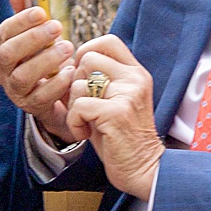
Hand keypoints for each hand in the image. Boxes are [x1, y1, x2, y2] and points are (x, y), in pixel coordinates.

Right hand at [0, 0, 76, 141]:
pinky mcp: (32, 106)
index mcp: (1, 48)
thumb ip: (25, 4)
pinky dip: (56, 84)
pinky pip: (40, 98)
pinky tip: (71, 71)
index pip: (2, 33)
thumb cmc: (41, 53)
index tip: (41, 11)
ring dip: (45, 61)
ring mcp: (15, 91)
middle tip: (58, 27)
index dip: (19, 22)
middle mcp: (3, 70)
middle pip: (7, 55)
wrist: (53, 91)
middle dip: (32, 39)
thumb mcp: (34, 29)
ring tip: (67, 47)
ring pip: (21, 78)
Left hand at [65, 35, 162, 199]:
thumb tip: (67, 64)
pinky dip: (74, 123)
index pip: (108, 41)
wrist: (142, 168)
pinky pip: (78, 105)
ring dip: (73, 107)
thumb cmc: (122, 137)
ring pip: (78, 83)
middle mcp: (135, 79)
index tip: (84, 78)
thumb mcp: (117, 100)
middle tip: (84, 106)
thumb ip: (101, 80)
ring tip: (87, 123)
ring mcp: (128, 94)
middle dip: (75, 83)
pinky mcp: (116, 112)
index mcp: (136, 73)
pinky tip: (86, 134)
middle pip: (87, 59)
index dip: (87, 52)